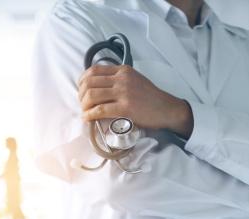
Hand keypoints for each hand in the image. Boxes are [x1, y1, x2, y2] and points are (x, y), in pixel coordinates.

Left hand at [78, 65, 193, 137]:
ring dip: (84, 105)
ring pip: (92, 95)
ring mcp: (124, 92)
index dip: (82, 81)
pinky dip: (90, 115)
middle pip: (89, 83)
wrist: (167, 109)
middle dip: (81, 94)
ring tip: (85, 112)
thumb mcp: (133, 80)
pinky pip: (100, 110)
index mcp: (122, 70)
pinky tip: (87, 118)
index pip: (93, 70)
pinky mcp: (125, 107)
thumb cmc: (149, 97)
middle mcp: (122, 78)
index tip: (81, 90)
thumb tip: (96, 86)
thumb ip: (117, 79)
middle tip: (82, 104)